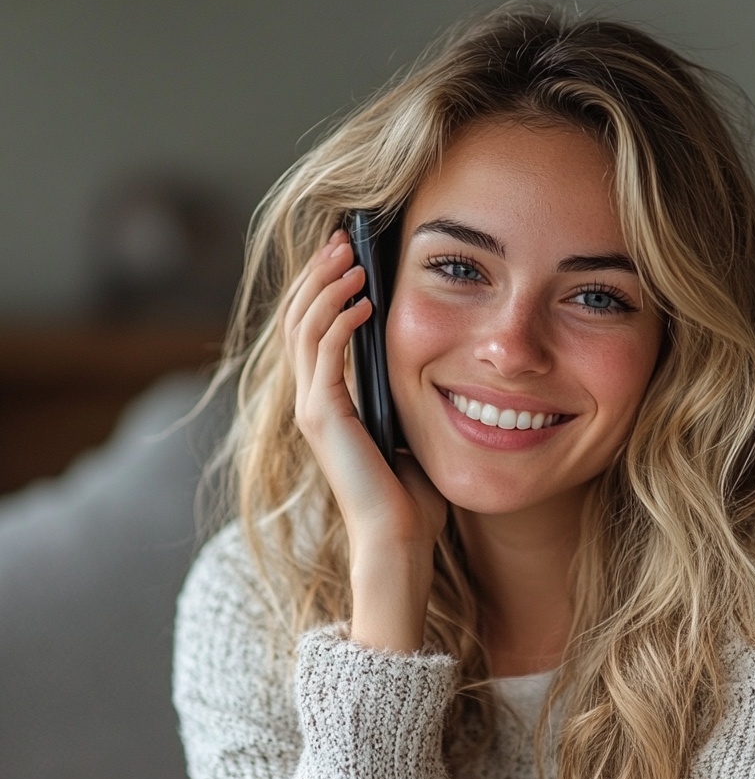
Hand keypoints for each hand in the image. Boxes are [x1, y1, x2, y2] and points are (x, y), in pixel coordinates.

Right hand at [281, 229, 446, 652]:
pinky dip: (340, 319)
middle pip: (299, 318)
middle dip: (320, 273)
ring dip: (327, 285)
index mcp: (328, 402)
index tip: (349, 255)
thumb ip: (404, 395)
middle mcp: (311, 401)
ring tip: (351, 255)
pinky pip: (325, 351)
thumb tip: (430, 364)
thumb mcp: (408, 429)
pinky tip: (366, 300)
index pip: (313, 330)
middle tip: (343, 238)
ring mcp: (312, 408)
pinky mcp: (323, 416)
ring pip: (305, 326)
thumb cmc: (410, 495)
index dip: (325, 289)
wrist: (400, 540)